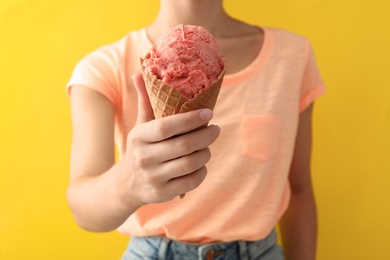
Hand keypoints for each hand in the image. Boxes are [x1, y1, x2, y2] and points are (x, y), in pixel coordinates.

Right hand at [116, 74, 220, 205]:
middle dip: (206, 136)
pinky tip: (202, 163)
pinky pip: (192, 181)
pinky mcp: (163, 193)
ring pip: (190, 163)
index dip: (190, 120)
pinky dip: (202, 171)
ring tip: (208, 145)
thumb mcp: (140, 126)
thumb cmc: (139, 148)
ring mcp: (153, 178)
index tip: (209, 113)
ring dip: (206, 152)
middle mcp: (144, 158)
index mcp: (139, 137)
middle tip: (216, 129)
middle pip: (184, 146)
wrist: (125, 185)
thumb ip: (144, 101)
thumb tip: (139, 72)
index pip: (166, 126)